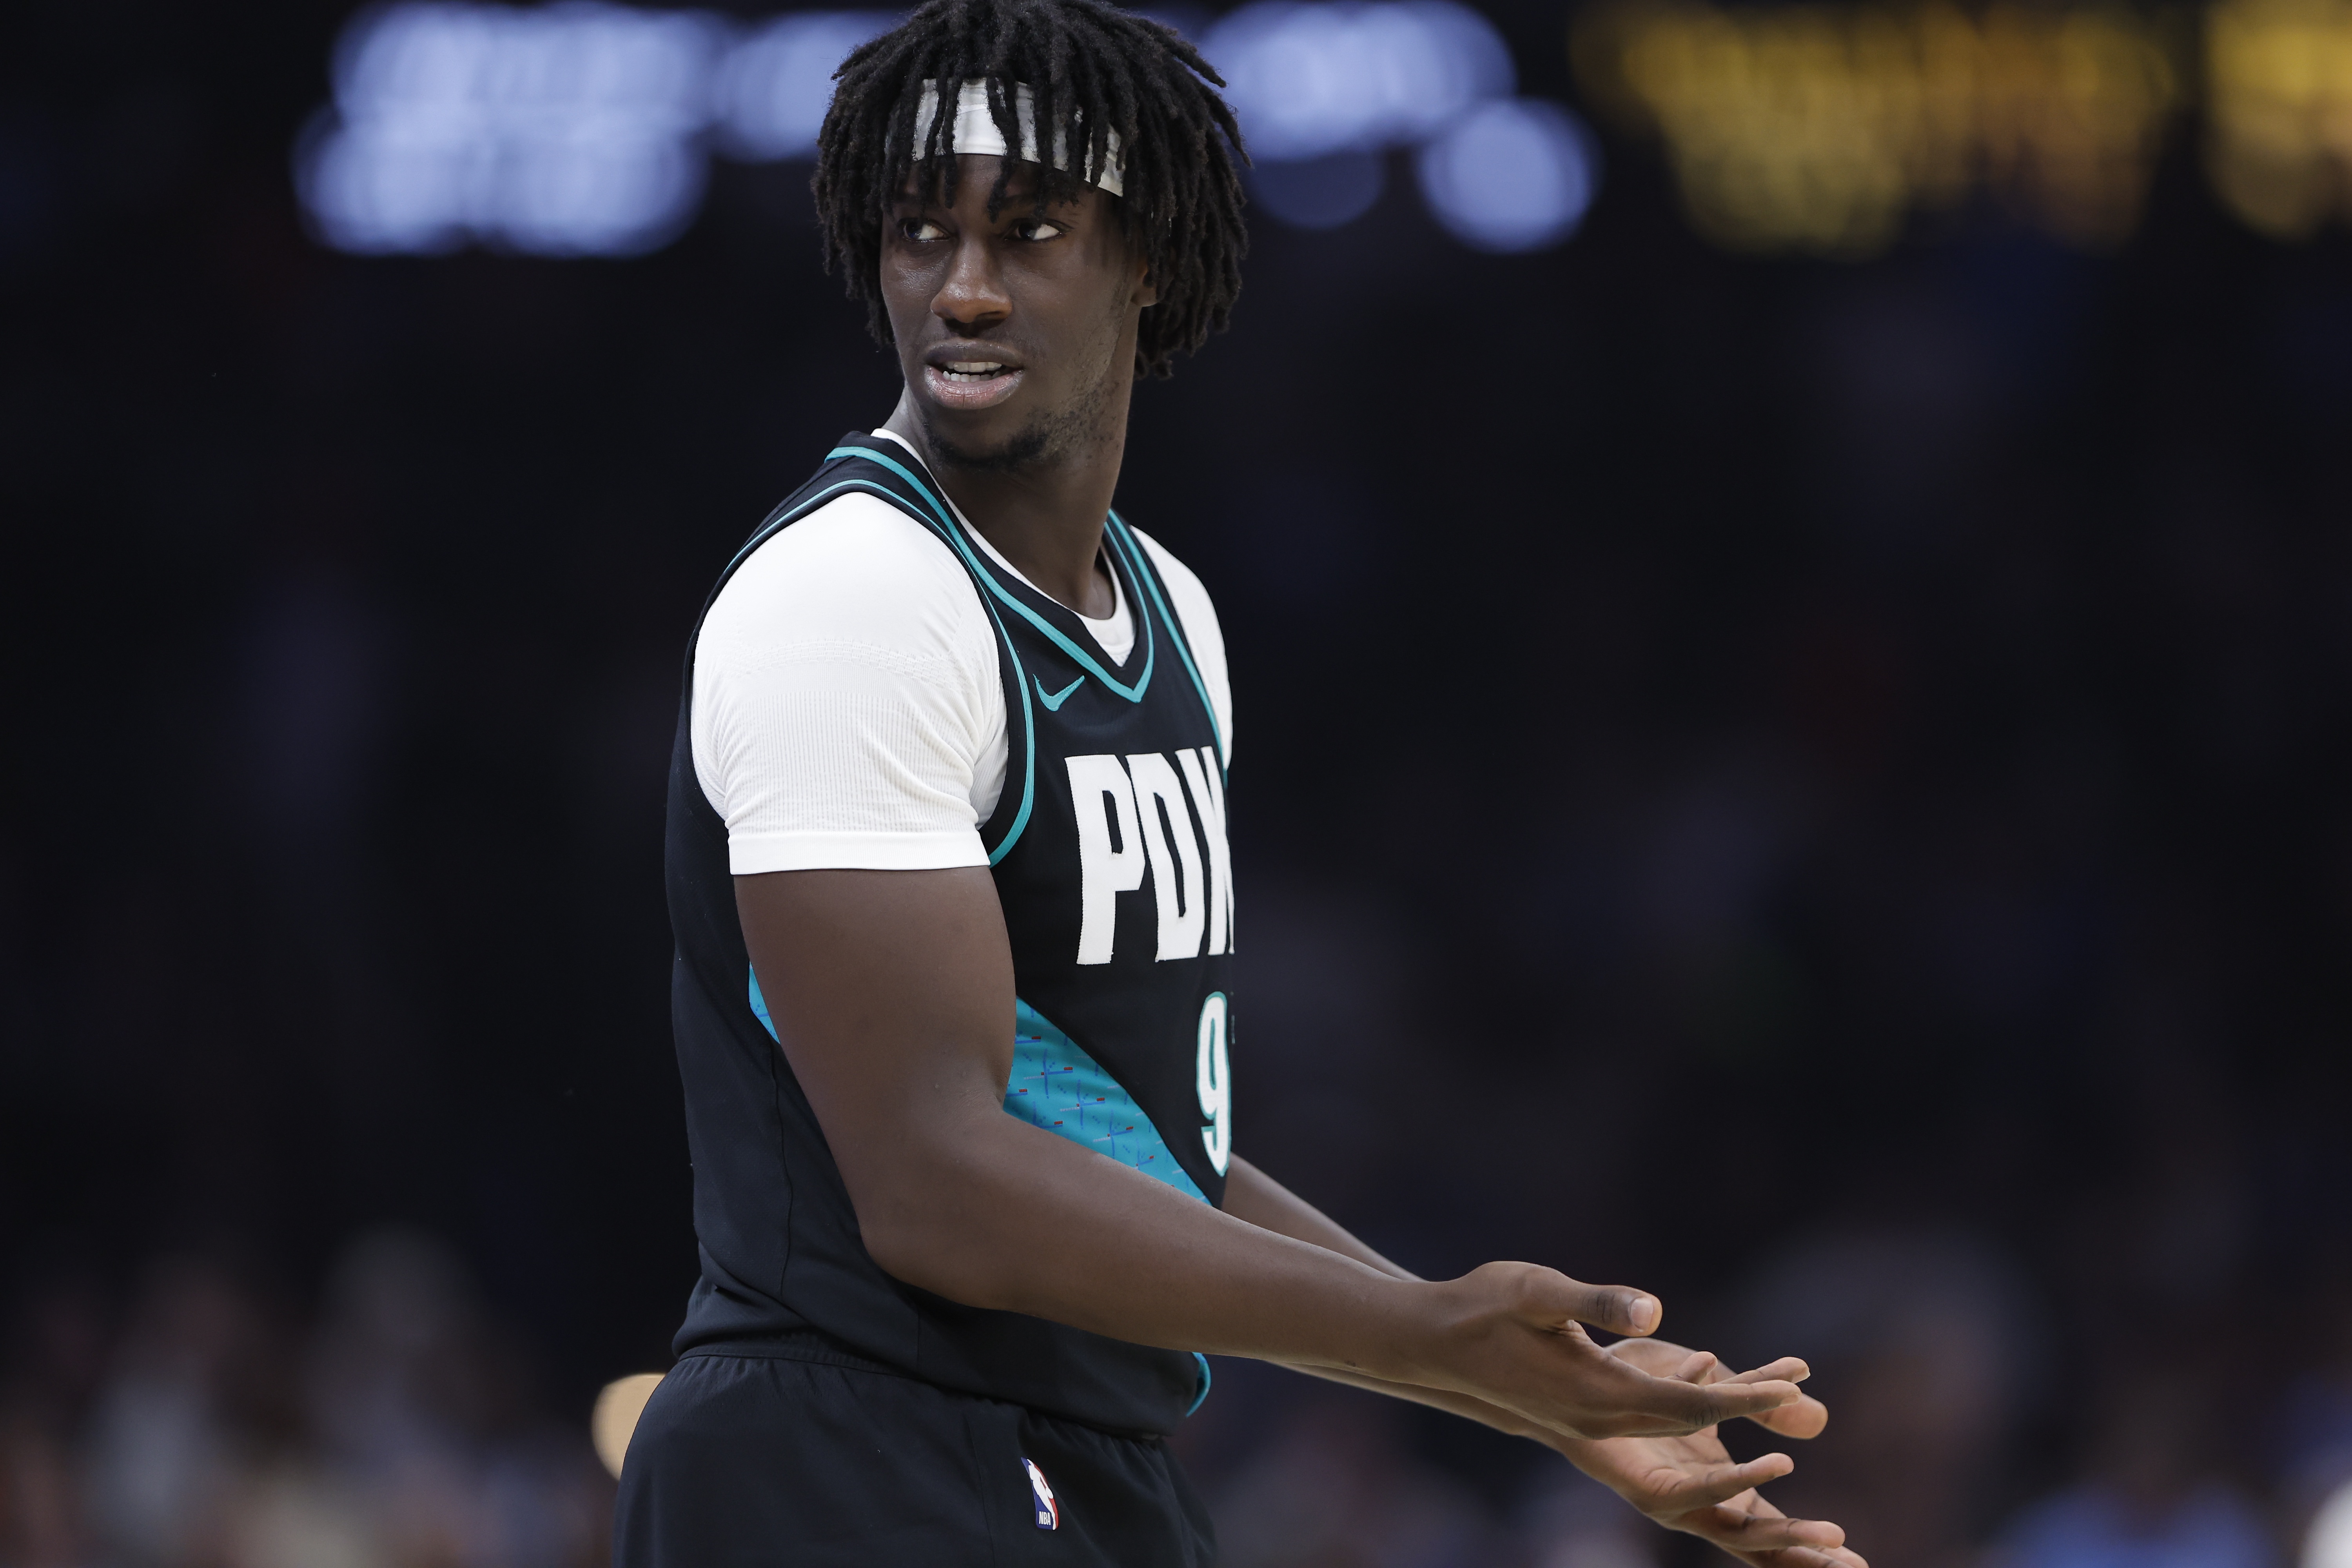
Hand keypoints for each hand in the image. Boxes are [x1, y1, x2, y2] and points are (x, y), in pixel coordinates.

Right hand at [1413, 1263, 1805, 1440]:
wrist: (1433, 1343)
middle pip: (1691, 1421)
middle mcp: (1600, 1419)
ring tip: (1773, 1389)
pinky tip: (1707, 1376)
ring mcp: (1590, 1422)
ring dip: (1723, 1407)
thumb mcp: (1536, 1290)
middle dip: (1749, 1410)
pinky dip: (1687, 1400)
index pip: (1689, 1404)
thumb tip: (1652, 1311)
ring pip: (1673, 1421)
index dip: (1744, 1398)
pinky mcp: (1582, 1412)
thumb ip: (1594, 1302)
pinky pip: (1649, 1414)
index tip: (1790, 1389)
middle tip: (1801, 1392)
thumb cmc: (1482, 1307)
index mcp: (1596, 1394)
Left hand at [1554, 1339, 1864, 1566]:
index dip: (1808, 1545)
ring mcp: (1670, 1499)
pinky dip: (1736, 1481)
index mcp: (1715, 1487)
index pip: (1768, 1527)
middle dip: (1805, 1555)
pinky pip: (1697, 1490)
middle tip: (1854, 1564)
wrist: (1575, 1371)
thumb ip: (1764, 1404)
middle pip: (1757, 1542)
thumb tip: (1817, 1418)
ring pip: (1732, 1527)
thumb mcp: (1720, 1391)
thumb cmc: (1645, 1382)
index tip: (1857, 1560)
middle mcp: (1693, 1501)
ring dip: (1781, 1531)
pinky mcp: (1644, 1485)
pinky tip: (1775, 1466)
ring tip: (1829, 1534)